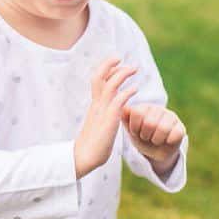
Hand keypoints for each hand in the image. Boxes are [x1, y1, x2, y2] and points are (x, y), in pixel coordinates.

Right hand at [74, 56, 138, 177]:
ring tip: (134, 69)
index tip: (117, 63)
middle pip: (99, 77)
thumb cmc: (92, 146)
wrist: (83, 159)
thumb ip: (105, 116)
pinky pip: (118, 101)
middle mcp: (96, 105)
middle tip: (123, 59)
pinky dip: (127, 92)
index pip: (97, 80)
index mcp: (94, 105)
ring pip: (109, 85)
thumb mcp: (99, 125)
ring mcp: (101, 112)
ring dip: (123, 74)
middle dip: (110, 64)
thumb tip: (113, 114)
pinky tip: (135, 89)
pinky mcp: (108, 121)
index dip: (106, 69)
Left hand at [122, 100, 185, 170]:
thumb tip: (124, 107)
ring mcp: (172, 117)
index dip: (134, 127)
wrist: (154, 151)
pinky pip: (174, 135)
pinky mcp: (181, 127)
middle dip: (145, 135)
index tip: (135, 132)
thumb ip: (125, 117)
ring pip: (162, 128)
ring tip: (154, 139)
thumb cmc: (140, 138)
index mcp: (144, 107)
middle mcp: (159, 109)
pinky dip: (167, 142)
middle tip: (146, 137)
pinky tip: (166, 141)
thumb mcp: (129, 129)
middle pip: (149, 122)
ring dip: (155, 139)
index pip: (137, 112)